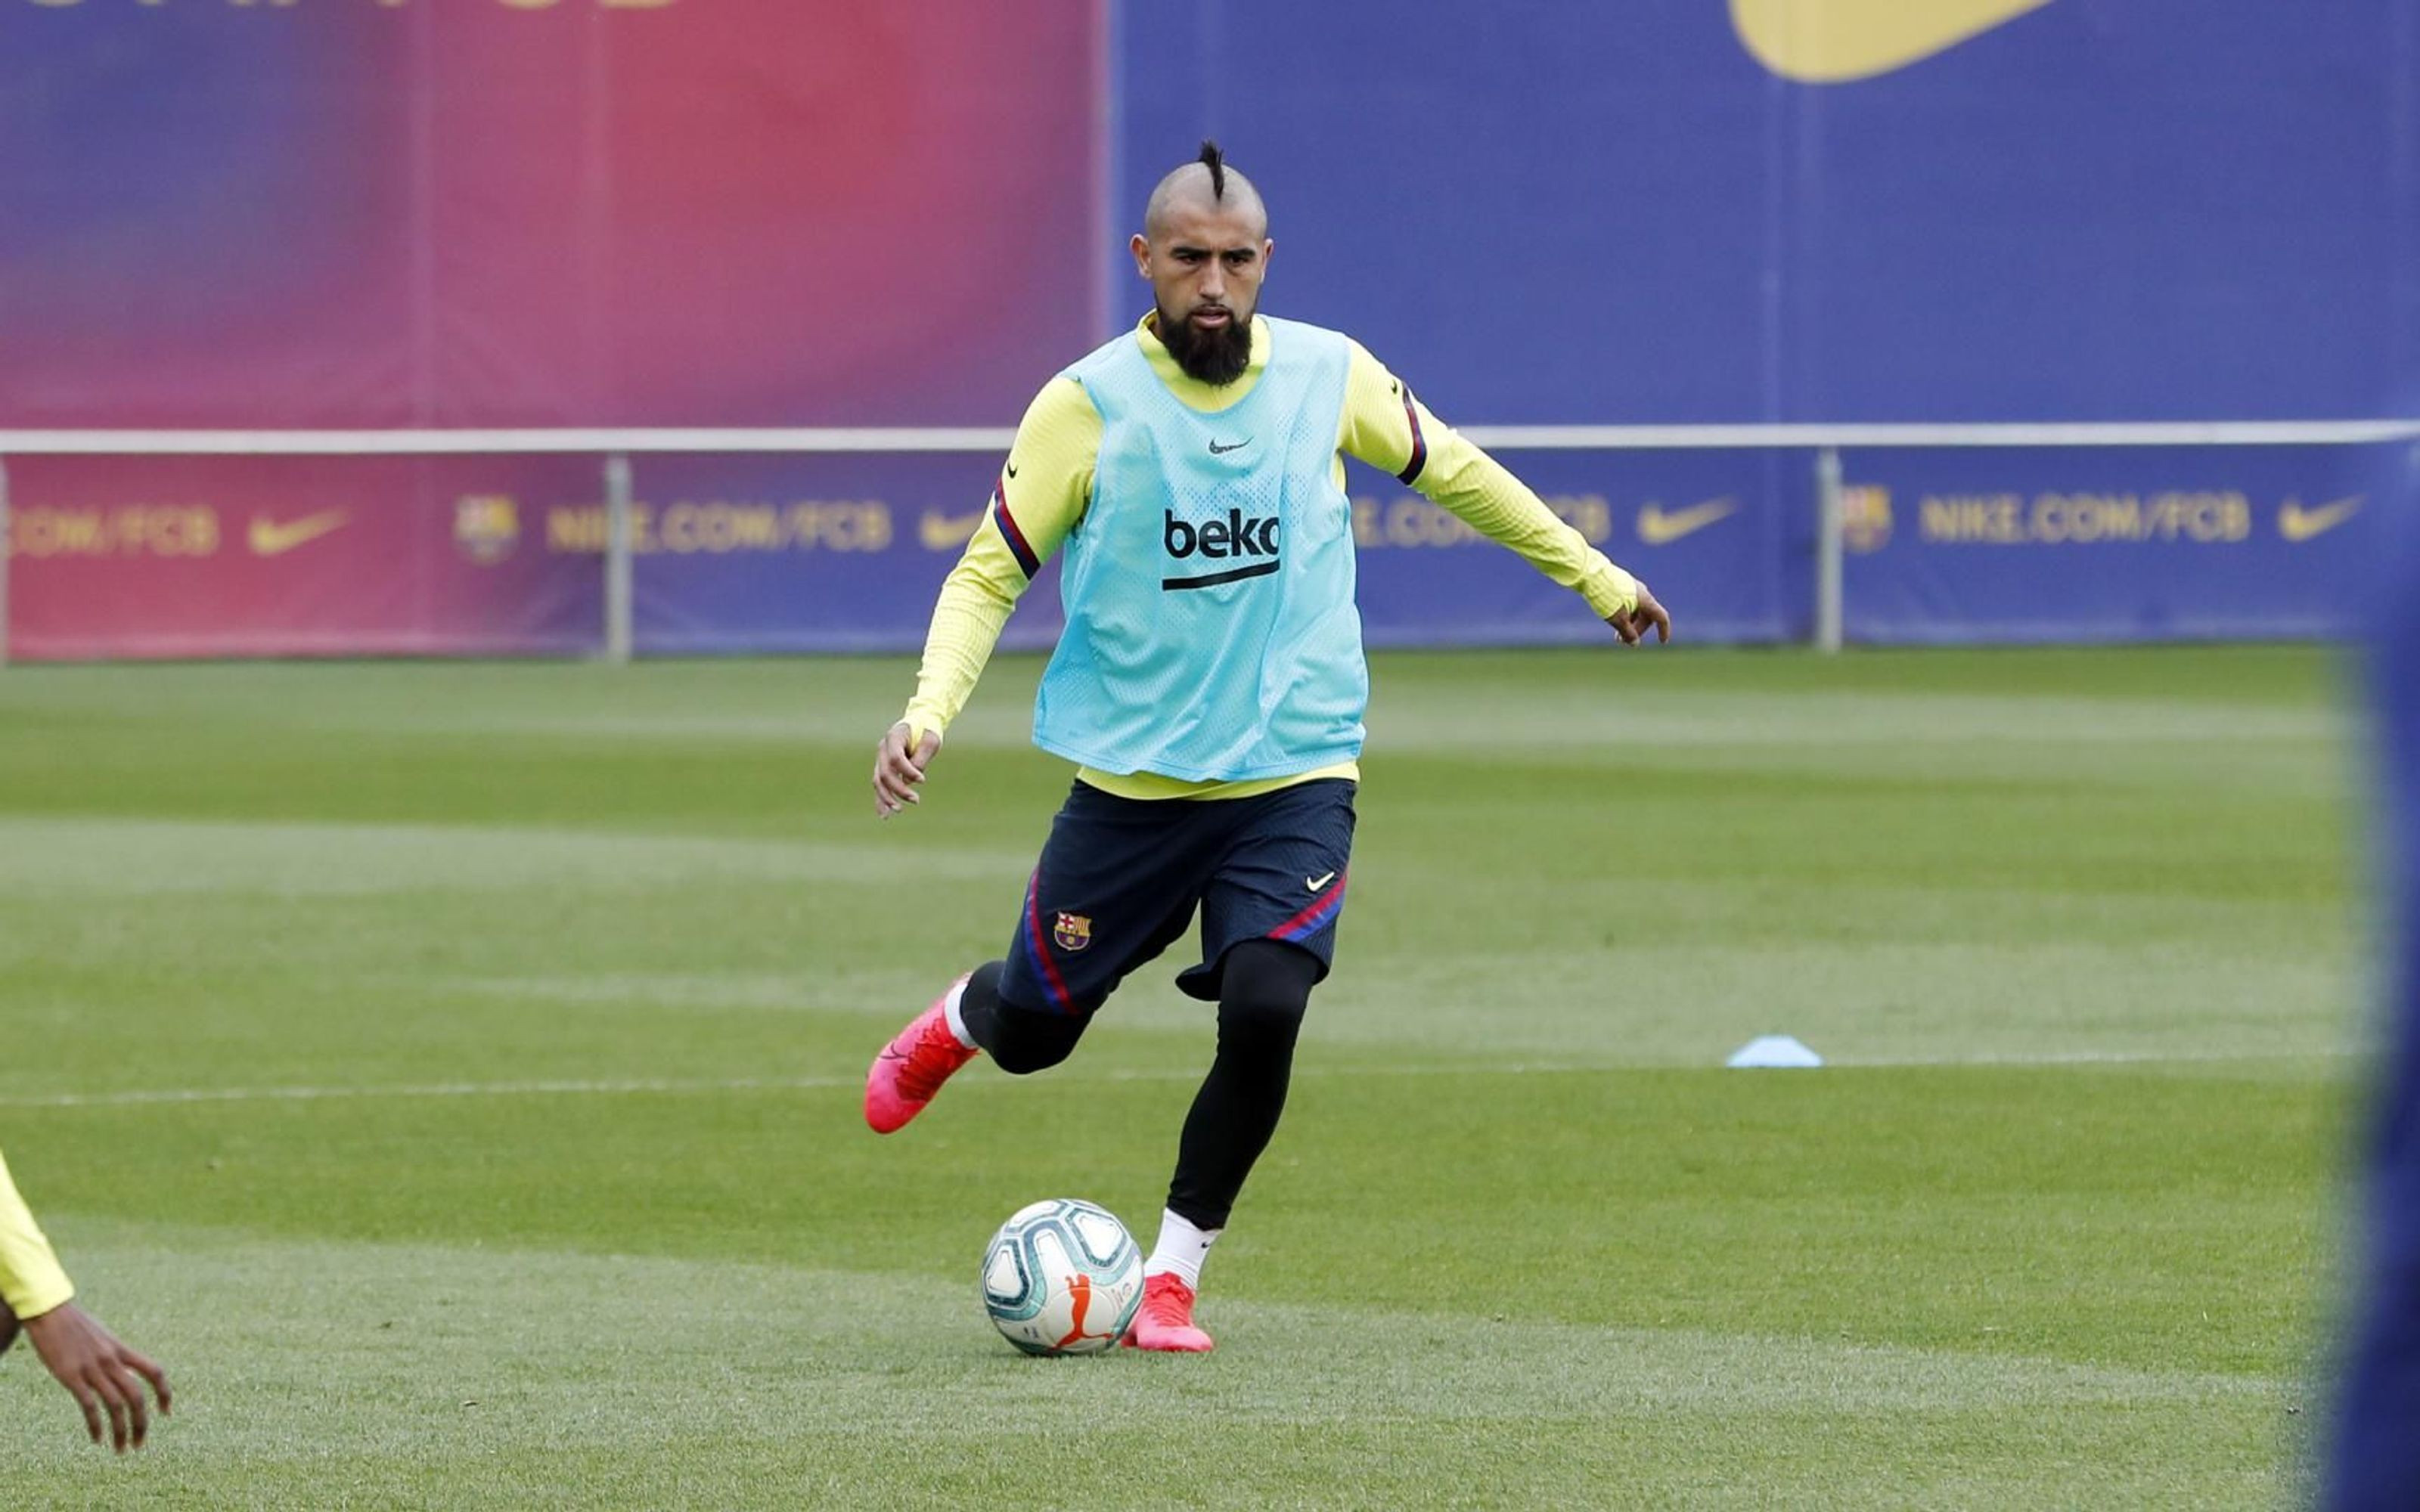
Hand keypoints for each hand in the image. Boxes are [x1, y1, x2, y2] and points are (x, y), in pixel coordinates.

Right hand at [22, 1301, 171, 1452]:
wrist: (50, 1312)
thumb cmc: (74, 1324)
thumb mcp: (102, 1337)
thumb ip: (113, 1353)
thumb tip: (119, 1366)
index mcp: (121, 1350)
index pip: (154, 1372)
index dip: (164, 1393)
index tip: (166, 1412)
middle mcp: (112, 1361)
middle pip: (137, 1396)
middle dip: (142, 1423)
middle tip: (139, 1444)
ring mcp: (92, 1369)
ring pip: (116, 1405)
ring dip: (121, 1431)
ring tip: (121, 1448)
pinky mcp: (71, 1377)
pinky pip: (89, 1406)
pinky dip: (96, 1425)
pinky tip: (97, 1439)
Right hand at [872, 721, 941, 817]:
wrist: (920, 724)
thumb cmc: (927, 731)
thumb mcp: (931, 741)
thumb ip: (921, 758)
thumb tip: (910, 781)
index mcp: (894, 737)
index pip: (896, 758)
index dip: (908, 771)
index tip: (923, 780)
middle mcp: (883, 748)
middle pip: (885, 773)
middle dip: (899, 789)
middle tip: (916, 800)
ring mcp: (881, 759)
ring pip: (878, 782)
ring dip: (888, 798)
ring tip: (899, 810)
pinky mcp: (883, 768)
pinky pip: (879, 786)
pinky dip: (881, 800)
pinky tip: (884, 815)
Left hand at [1608, 581, 1671, 645]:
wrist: (1592, 574)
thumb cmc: (1607, 597)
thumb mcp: (1618, 619)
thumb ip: (1628, 633)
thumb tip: (1635, 644)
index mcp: (1646, 600)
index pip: (1661, 617)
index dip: (1663, 630)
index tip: (1662, 642)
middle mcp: (1642, 592)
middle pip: (1646, 616)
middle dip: (1637, 630)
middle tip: (1622, 641)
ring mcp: (1631, 588)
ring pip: (1636, 610)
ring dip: (1629, 624)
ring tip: (1616, 637)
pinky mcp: (1622, 585)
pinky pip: (1628, 603)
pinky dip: (1624, 615)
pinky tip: (1613, 621)